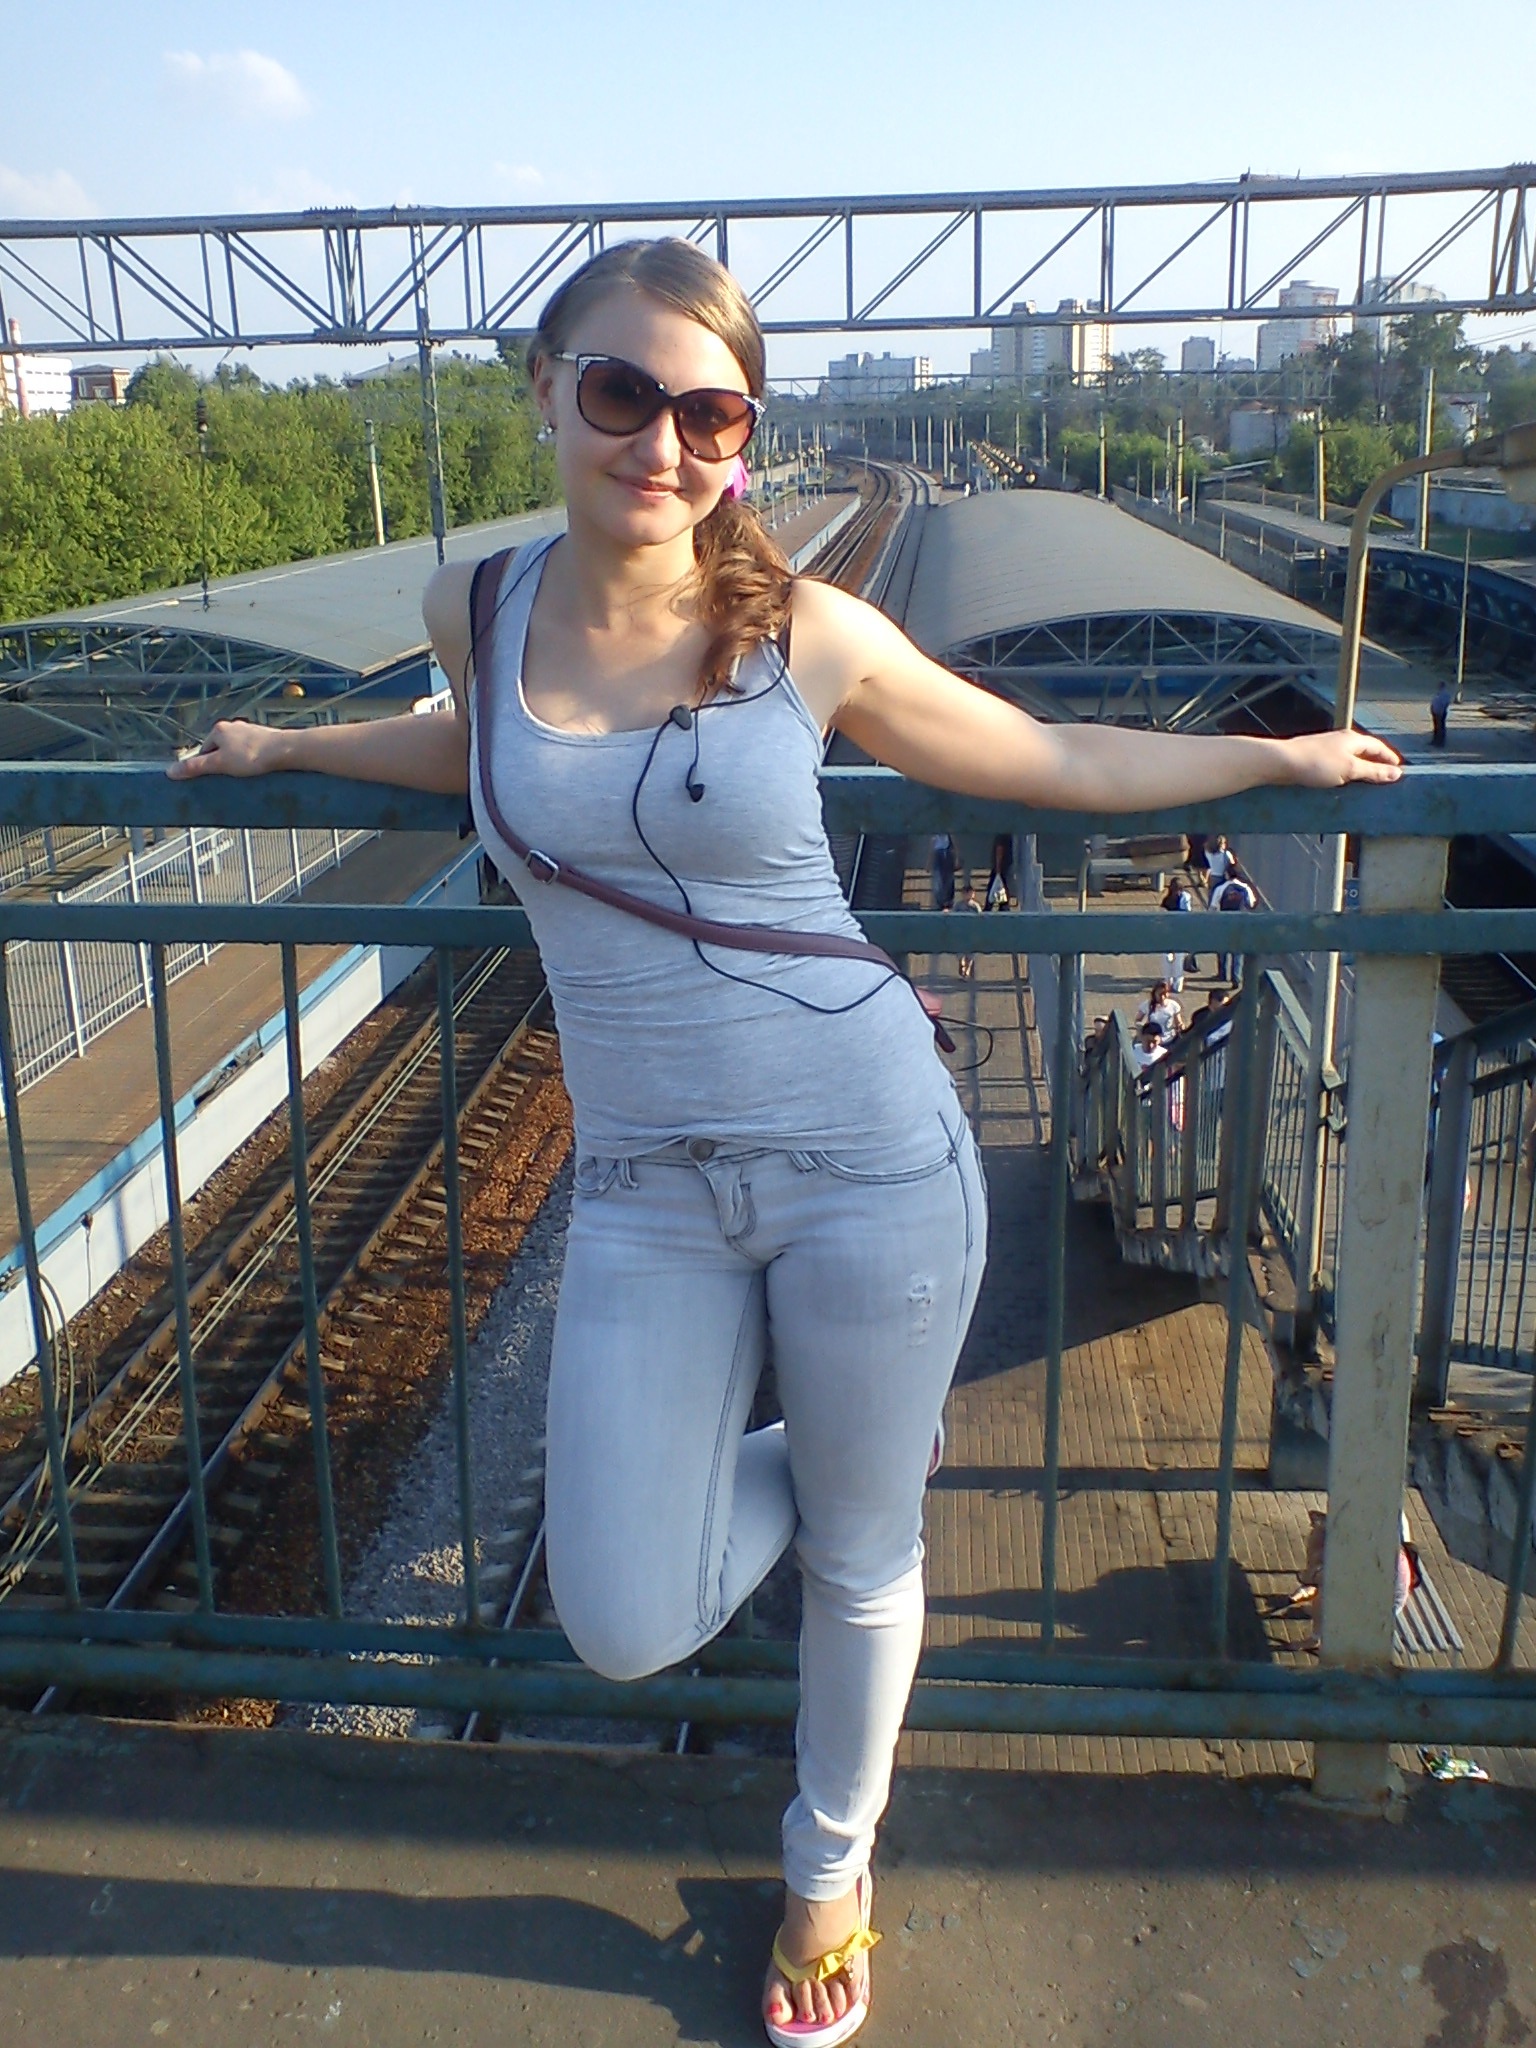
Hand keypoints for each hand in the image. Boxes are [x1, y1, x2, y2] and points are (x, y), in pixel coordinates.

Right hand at [166, 719, 287, 778]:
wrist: (285, 750)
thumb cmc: (252, 756)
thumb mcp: (219, 764)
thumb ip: (195, 767)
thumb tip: (170, 772)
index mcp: (219, 729)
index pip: (204, 751)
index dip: (208, 767)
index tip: (215, 778)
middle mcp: (234, 726)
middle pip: (221, 751)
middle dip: (224, 765)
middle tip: (231, 778)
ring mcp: (251, 731)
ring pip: (238, 751)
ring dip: (239, 764)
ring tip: (247, 774)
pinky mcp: (265, 738)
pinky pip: (253, 751)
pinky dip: (253, 761)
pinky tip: (259, 769)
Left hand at [1281, 729, 1403, 788]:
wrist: (1281, 762)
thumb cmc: (1316, 763)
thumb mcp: (1350, 769)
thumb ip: (1373, 772)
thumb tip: (1396, 773)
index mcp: (1353, 738)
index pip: (1379, 747)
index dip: (1390, 758)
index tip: (1398, 770)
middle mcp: (1341, 739)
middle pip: (1365, 751)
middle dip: (1376, 763)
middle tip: (1385, 777)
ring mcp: (1327, 747)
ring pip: (1350, 757)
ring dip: (1360, 768)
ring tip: (1366, 783)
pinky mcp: (1315, 757)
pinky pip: (1337, 764)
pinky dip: (1345, 772)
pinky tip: (1342, 782)